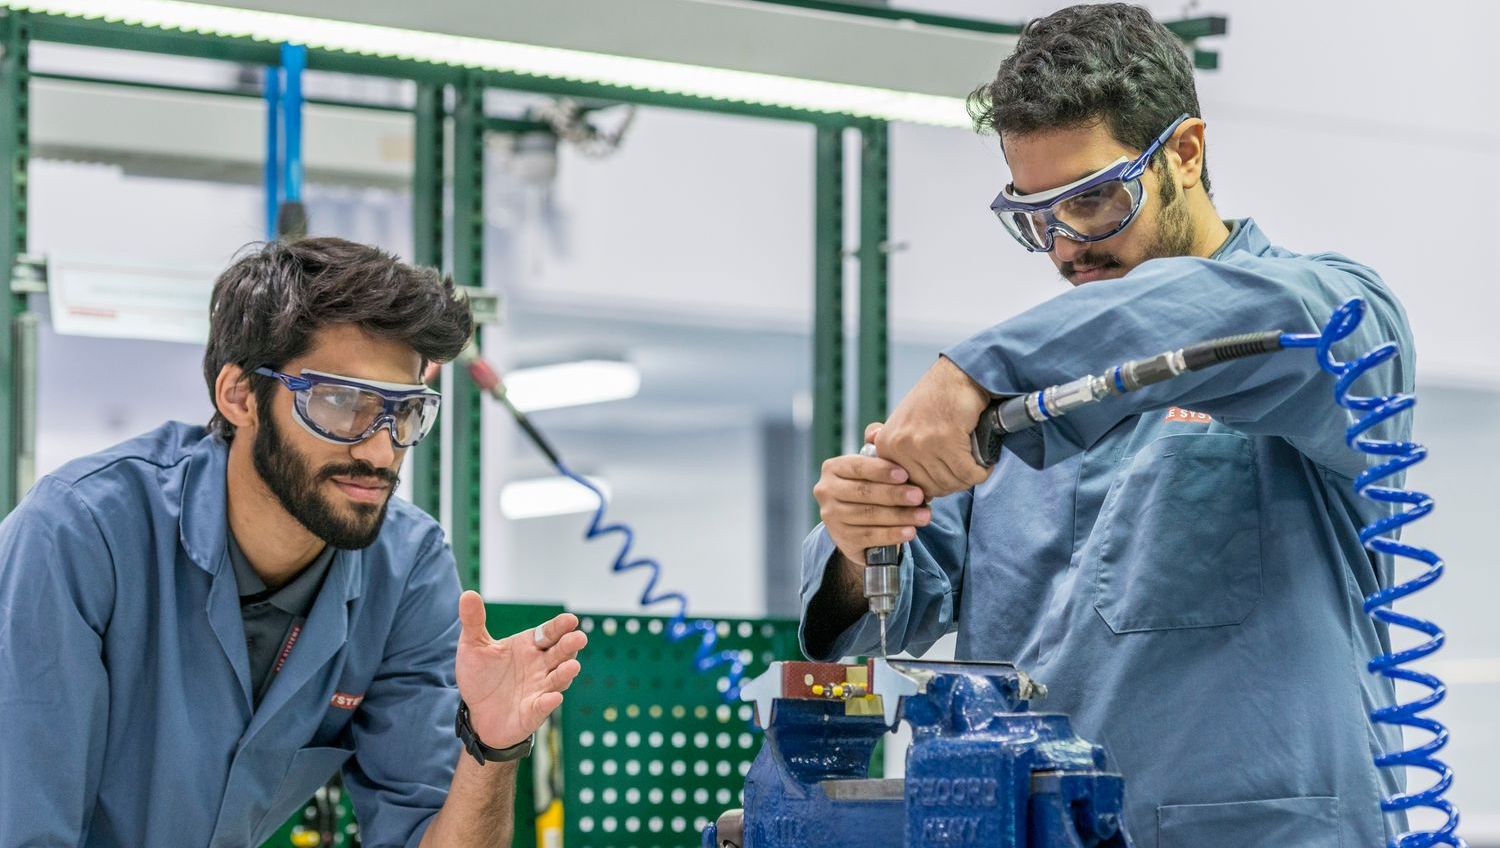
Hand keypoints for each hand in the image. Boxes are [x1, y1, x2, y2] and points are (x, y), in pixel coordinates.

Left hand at [455, 591, 585, 748]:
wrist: (475, 713)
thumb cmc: (480, 677)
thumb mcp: (473, 646)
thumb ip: (473, 620)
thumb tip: (467, 594)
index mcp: (530, 646)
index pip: (550, 632)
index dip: (560, 626)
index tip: (570, 620)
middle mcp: (540, 665)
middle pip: (560, 653)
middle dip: (570, 645)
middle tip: (579, 638)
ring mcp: (540, 688)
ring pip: (558, 679)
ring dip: (565, 673)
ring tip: (572, 666)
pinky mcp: (534, 711)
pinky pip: (544, 705)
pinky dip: (549, 702)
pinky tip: (553, 698)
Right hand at [813, 422, 932, 566]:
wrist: (857, 524)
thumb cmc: (870, 485)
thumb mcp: (871, 465)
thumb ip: (875, 446)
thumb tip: (876, 431)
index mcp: (832, 468)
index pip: (857, 467)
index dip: (881, 470)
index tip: (905, 474)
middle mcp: (826, 492)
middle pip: (864, 493)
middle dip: (895, 495)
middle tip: (920, 495)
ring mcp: (831, 517)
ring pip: (870, 516)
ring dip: (900, 516)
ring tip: (924, 515)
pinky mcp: (842, 539)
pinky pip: (871, 536)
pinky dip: (892, 535)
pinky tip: (910, 532)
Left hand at [875, 356, 991, 498]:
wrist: (956, 376)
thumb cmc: (936, 402)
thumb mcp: (907, 429)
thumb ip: (905, 459)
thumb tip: (917, 496)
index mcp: (886, 446)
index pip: (910, 488)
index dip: (934, 487)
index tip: (947, 479)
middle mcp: (898, 446)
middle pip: (932, 488)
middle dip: (954, 483)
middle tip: (966, 470)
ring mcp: (920, 444)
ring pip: (951, 482)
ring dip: (969, 477)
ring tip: (975, 464)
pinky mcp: (945, 440)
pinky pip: (967, 473)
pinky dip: (981, 471)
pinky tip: (984, 462)